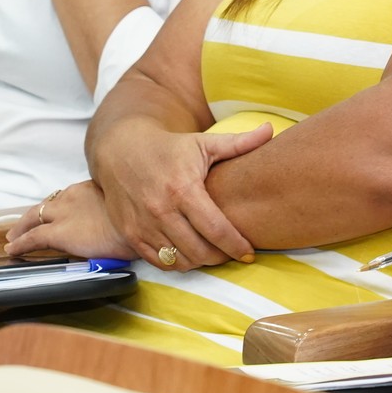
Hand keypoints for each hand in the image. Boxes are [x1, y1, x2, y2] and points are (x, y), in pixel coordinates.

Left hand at [6, 180, 134, 260]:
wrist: (137, 227)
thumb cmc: (140, 219)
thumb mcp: (126, 206)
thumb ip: (114, 208)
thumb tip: (115, 218)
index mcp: (90, 188)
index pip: (67, 196)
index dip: (57, 206)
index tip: (55, 212)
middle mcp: (73, 197)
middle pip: (46, 204)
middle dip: (33, 215)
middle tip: (23, 224)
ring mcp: (63, 214)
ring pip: (34, 217)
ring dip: (22, 227)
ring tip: (14, 236)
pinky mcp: (57, 232)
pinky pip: (31, 238)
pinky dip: (20, 243)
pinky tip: (12, 249)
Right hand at [90, 120, 273, 269]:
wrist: (121, 150)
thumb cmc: (169, 148)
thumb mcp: (203, 143)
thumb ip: (239, 142)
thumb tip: (270, 129)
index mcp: (183, 189)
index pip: (216, 229)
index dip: (236, 245)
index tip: (249, 253)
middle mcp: (161, 210)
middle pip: (199, 251)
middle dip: (221, 257)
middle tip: (233, 253)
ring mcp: (144, 225)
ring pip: (180, 260)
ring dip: (200, 262)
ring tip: (213, 253)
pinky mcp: (131, 234)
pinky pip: (159, 262)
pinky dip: (177, 263)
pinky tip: (190, 254)